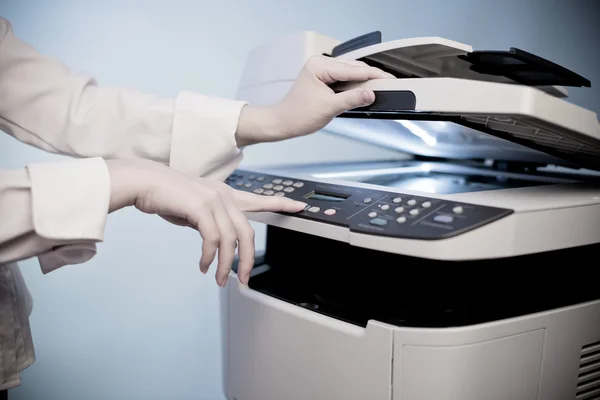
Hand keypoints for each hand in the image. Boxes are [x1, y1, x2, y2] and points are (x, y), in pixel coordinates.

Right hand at [106, 159, 305, 286]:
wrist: (145, 181)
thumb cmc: (168, 196)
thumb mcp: (196, 208)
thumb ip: (212, 220)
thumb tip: (217, 241)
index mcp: (227, 194)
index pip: (260, 200)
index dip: (282, 204)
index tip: (300, 207)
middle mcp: (225, 196)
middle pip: (248, 233)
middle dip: (247, 261)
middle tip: (243, 281)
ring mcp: (214, 200)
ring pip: (231, 240)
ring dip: (225, 265)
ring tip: (217, 279)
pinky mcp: (200, 207)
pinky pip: (212, 240)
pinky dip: (208, 257)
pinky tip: (203, 266)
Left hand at [235, 55, 393, 145]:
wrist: (283, 122)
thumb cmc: (298, 115)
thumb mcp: (329, 108)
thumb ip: (352, 99)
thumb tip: (370, 94)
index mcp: (319, 66)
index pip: (353, 69)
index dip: (373, 75)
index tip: (389, 80)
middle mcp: (320, 63)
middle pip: (354, 68)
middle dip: (371, 77)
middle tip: (390, 84)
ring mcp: (322, 70)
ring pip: (351, 73)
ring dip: (364, 81)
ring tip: (380, 88)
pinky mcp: (324, 78)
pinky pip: (345, 78)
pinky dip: (355, 85)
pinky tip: (364, 91)